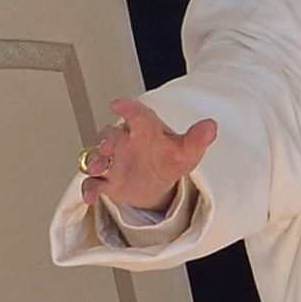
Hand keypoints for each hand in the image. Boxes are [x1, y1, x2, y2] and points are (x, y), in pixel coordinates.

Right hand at [81, 97, 214, 210]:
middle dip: (107, 139)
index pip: (137, 115)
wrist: (158, 183)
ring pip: (98, 156)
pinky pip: (93, 182)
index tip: (118, 104)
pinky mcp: (107, 180)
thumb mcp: (187, 151)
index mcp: (145, 129)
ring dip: (95, 160)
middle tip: (108, 146)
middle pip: (111, 134)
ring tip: (99, 168)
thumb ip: (197, 139)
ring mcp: (114, 161)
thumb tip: (211, 126)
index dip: (128, 108)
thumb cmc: (169, 159)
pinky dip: (89, 189)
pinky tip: (90, 197)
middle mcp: (125, 142)